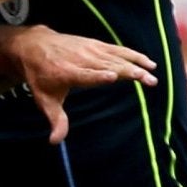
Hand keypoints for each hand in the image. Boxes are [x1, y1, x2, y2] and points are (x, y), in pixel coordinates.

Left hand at [8, 28, 156, 142]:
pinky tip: (147, 62)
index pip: (86, 74)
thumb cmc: (40, 77)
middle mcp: (81, 59)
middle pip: (109, 64)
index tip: (114, 77)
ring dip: (137, 64)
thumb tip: (55, 142)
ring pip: (117, 56)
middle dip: (129, 72)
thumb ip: (56, 120)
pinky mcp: (96, 44)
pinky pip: (118, 49)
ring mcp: (90, 49)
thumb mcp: (44, 100)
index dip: (99, 75)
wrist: (34, 46)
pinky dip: (133, 55)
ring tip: (152, 73)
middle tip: (149, 81)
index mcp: (67, 72)